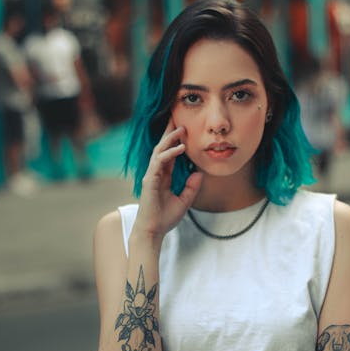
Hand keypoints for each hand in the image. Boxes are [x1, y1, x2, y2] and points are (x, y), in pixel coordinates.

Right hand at [134, 120, 202, 239]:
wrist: (153, 231)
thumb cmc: (165, 218)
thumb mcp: (184, 201)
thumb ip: (191, 188)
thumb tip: (199, 174)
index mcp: (162, 177)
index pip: (169, 155)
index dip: (176, 142)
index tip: (184, 131)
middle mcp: (156, 173)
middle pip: (162, 148)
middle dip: (170, 134)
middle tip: (178, 119)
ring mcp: (151, 175)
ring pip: (160, 151)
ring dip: (170, 139)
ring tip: (181, 129)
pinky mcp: (150, 180)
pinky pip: (159, 162)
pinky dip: (170, 153)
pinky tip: (180, 148)